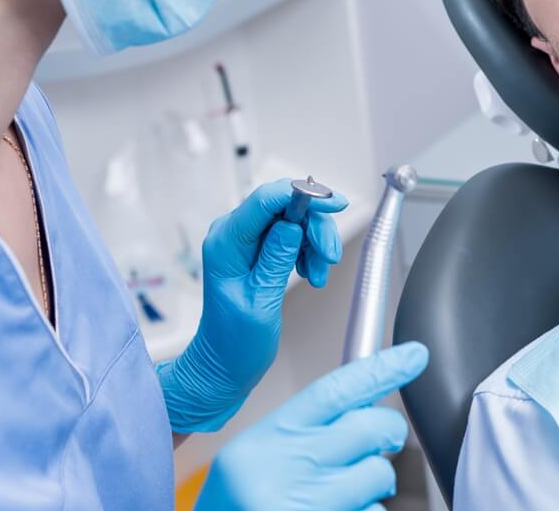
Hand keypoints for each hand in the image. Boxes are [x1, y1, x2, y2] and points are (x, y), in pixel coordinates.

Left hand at [158, 179, 348, 431]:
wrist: (224, 365)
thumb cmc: (234, 342)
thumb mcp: (260, 301)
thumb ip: (276, 259)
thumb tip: (293, 224)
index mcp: (226, 242)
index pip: (265, 199)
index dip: (304, 194)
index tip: (334, 203)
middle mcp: (232, 234)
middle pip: (285, 206)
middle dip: (314, 228)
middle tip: (329, 257)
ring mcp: (245, 241)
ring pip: (293, 220)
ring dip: (313, 244)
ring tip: (317, 275)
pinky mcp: (258, 251)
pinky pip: (291, 236)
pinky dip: (307, 252)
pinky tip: (311, 274)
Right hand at [195, 343, 429, 510]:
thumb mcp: (252, 459)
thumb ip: (300, 432)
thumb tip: (359, 407)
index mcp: (266, 440)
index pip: (333, 390)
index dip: (380, 369)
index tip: (413, 356)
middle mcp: (287, 469)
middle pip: (370, 427)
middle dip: (387, 431)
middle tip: (381, 440)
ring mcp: (308, 505)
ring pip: (379, 476)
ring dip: (373, 486)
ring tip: (340, 496)